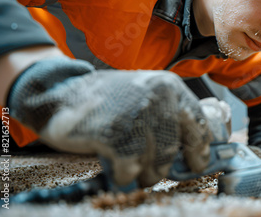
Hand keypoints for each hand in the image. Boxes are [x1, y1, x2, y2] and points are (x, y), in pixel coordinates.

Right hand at [8, 57, 210, 186]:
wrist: (60, 95)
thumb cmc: (106, 100)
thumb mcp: (145, 95)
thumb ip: (168, 115)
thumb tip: (192, 148)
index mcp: (170, 86)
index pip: (199, 122)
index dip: (201, 148)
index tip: (198, 162)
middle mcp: (159, 96)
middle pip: (175, 146)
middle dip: (166, 166)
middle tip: (156, 174)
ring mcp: (138, 114)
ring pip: (156, 161)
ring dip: (146, 173)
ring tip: (134, 170)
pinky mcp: (117, 133)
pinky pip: (132, 168)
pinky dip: (125, 175)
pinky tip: (118, 169)